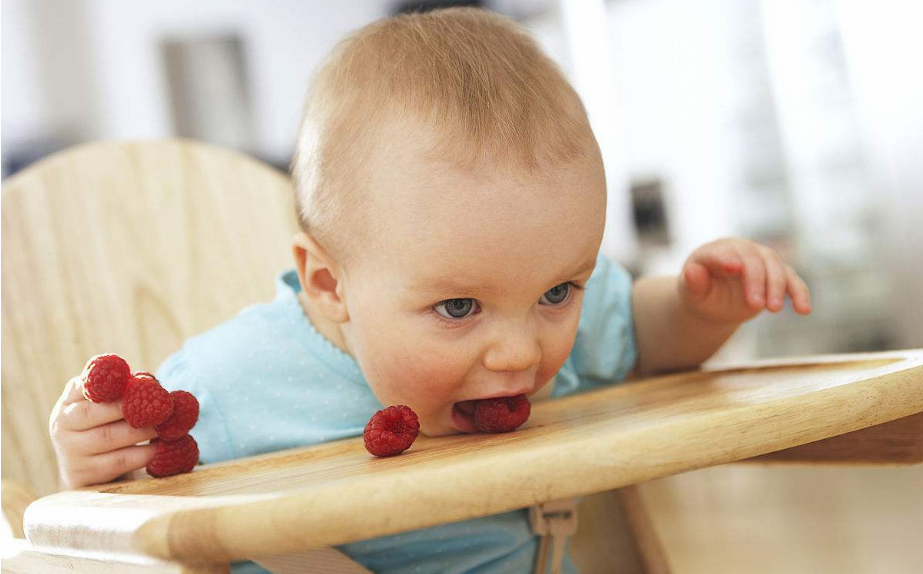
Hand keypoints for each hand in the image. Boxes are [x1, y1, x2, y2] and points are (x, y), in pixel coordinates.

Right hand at [49, 376, 158, 489]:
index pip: (84, 387)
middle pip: (94, 412)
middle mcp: (63, 425)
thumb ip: (122, 391)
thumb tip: (149, 381)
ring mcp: (71, 452)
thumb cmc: (103, 428)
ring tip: (163, 427)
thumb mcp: (104, 408)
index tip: (137, 382)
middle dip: (129, 407)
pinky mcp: (85, 475)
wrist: (85, 472)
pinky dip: (140, 454)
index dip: (110, 383)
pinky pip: (117, 461)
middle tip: (159, 406)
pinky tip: (158, 448)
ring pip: (107, 437)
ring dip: (140, 431)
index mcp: (68, 403)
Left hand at [677, 237, 811, 324]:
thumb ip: (692, 282)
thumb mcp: (692, 293)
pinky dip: (799, 293)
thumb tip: (690, 271)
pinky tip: (803, 310)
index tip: (734, 268)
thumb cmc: (701, 294)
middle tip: (756, 304)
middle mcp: (741, 250)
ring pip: (775, 267)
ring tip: (773, 309)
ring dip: (777, 287)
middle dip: (756, 281)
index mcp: (715, 251)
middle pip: (753, 260)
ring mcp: (761, 259)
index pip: (722, 252)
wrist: (715, 302)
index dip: (727, 258)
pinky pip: (792, 281)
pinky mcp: (777, 273)